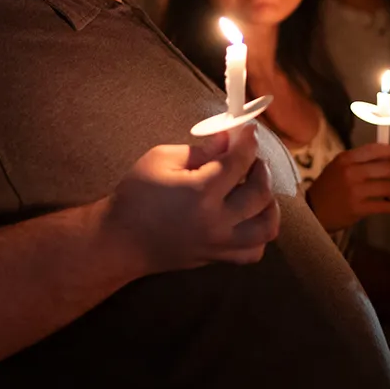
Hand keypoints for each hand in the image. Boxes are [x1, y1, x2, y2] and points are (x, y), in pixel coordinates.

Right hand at [103, 123, 280, 274]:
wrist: (120, 239)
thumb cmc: (136, 195)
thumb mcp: (160, 159)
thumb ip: (200, 150)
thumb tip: (228, 140)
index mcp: (200, 192)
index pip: (239, 161)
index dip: (248, 141)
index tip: (250, 131)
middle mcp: (216, 221)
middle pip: (261, 193)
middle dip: (261, 168)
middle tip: (251, 157)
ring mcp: (219, 244)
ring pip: (266, 227)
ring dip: (269, 203)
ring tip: (256, 189)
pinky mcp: (217, 257)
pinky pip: (253, 252)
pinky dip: (258, 234)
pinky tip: (248, 217)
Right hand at [306, 143, 389, 231]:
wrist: (313, 210)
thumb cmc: (329, 186)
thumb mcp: (339, 166)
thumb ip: (360, 160)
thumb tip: (389, 156)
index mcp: (346, 159)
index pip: (377, 150)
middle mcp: (351, 172)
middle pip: (388, 168)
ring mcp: (355, 191)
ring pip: (389, 187)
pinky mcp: (359, 209)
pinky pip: (387, 206)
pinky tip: (388, 204)